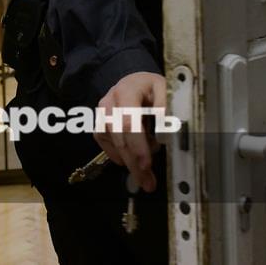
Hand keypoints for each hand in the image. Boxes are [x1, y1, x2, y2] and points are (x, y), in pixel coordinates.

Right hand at [94, 71, 165, 191]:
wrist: (134, 82)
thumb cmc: (152, 89)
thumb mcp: (165, 90)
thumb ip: (167, 108)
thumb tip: (166, 131)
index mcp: (127, 90)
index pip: (129, 121)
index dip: (137, 145)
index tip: (147, 164)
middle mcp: (110, 102)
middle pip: (120, 137)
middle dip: (135, 163)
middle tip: (148, 183)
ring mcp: (101, 115)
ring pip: (114, 145)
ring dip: (131, 163)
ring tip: (147, 176)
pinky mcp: (99, 126)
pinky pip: (109, 148)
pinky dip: (122, 156)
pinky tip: (134, 159)